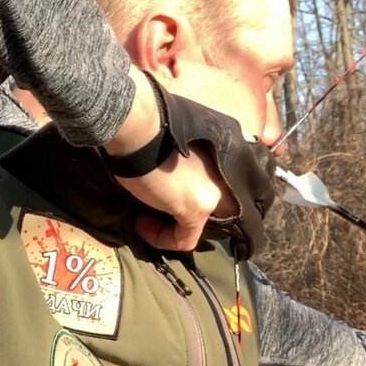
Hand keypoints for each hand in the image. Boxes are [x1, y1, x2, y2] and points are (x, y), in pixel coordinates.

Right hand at [103, 69, 236, 250]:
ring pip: (200, 226)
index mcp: (224, 157)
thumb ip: (184, 162)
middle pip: (217, 211)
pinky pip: (185, 239)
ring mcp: (214, 193)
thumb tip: (171, 179)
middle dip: (189, 217)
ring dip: (171, 227)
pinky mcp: (197, 209)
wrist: (139, 126)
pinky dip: (162, 238)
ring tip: (146, 217)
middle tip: (162, 213)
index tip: (166, 196)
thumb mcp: (173, 144)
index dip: (193, 196)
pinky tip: (142, 225)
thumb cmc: (148, 128)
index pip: (221, 188)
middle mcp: (226, 178)